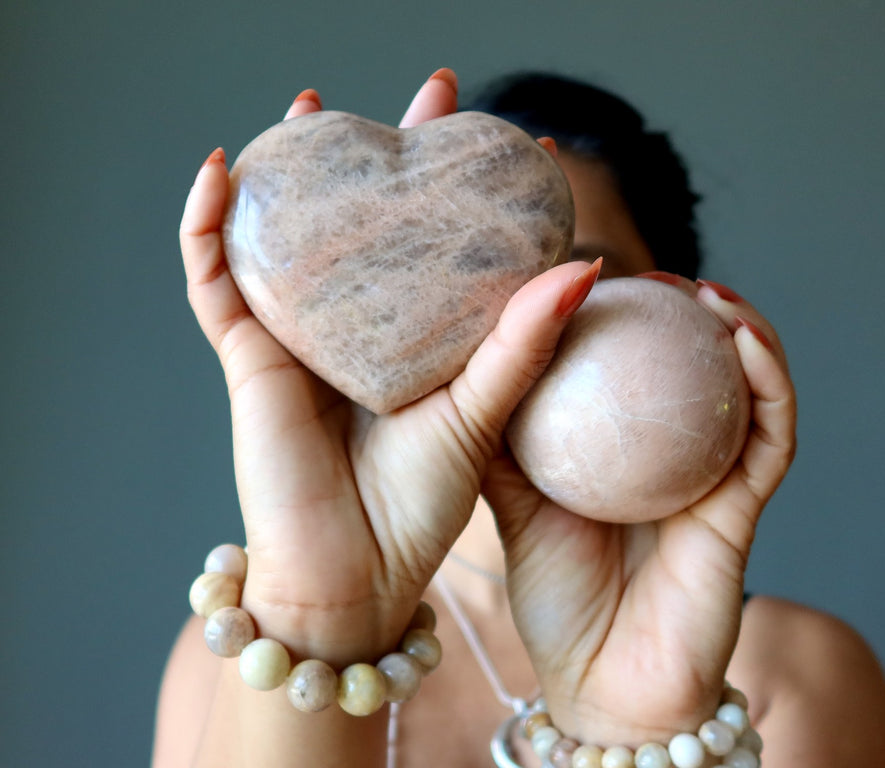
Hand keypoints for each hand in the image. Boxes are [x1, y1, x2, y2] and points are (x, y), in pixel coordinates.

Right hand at [178, 69, 599, 666]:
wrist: (355, 576)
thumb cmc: (421, 507)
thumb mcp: (484, 411)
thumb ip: (524, 342)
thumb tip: (585, 263)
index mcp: (417, 337)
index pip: (444, 241)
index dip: (472, 188)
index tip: (517, 141)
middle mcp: (359, 328)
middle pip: (368, 220)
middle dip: (389, 152)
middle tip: (432, 90)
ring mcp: (299, 338)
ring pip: (286, 235)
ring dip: (294, 168)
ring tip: (312, 105)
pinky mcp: (248, 358)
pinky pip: (215, 279)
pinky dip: (207, 225)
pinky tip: (224, 169)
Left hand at [482, 275, 796, 743]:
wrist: (601, 682)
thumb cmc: (557, 598)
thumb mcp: (516, 501)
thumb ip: (501, 438)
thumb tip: (475, 357)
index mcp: (627, 452)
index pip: (638, 369)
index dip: (631, 318)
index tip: (607, 273)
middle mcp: (677, 458)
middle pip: (698, 371)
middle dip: (691, 314)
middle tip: (663, 275)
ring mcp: (716, 479)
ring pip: (750, 390)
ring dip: (743, 332)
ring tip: (709, 292)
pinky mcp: (745, 508)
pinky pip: (771, 438)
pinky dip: (770, 386)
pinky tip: (744, 342)